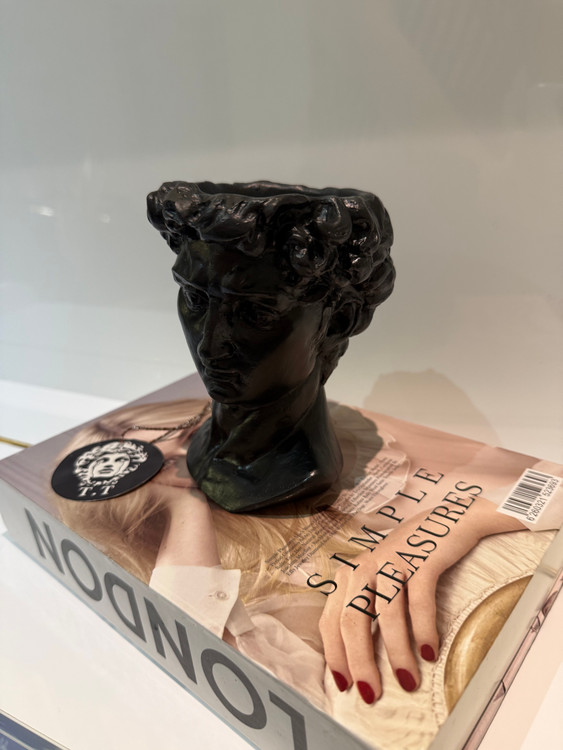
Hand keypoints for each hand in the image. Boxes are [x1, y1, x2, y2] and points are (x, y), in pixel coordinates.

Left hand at [319, 496, 524, 702]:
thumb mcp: (381, 578)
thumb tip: (360, 659)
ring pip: (387, 613)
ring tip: (407, 681)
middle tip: (371, 693)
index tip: (344, 684)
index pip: (332, 619)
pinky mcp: (421, 558)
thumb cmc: (413, 558)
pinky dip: (423, 629)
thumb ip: (367, 606)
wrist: (451, 521)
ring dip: (396, 653)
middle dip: (360, 661)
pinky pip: (419, 600)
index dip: (335, 653)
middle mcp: (366, 565)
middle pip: (353, 619)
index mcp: (351, 574)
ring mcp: (393, 560)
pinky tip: (429, 652)